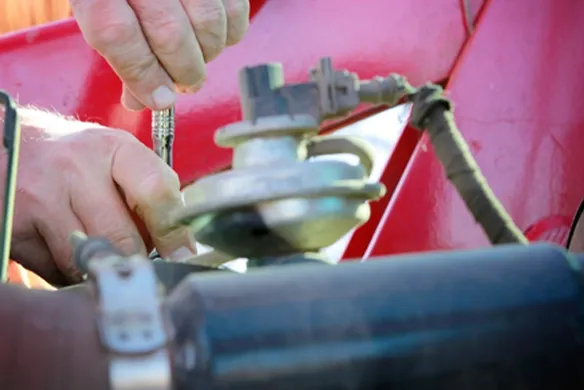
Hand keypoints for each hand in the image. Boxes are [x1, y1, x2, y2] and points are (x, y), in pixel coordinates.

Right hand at [9, 113, 194, 284]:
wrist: (8, 145)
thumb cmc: (76, 157)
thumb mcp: (117, 157)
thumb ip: (152, 192)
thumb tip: (179, 248)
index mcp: (112, 148)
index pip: (154, 190)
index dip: (172, 231)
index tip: (181, 255)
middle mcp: (74, 169)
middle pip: (122, 237)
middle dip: (136, 259)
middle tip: (141, 265)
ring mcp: (40, 198)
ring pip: (87, 260)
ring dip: (101, 268)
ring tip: (101, 252)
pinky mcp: (14, 227)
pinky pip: (53, 271)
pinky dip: (67, 273)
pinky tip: (67, 252)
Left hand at [70, 0, 249, 109]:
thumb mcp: (101, 6)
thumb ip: (120, 50)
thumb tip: (141, 98)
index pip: (116, 34)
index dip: (142, 75)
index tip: (159, 99)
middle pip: (169, 34)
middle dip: (183, 72)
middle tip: (185, 82)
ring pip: (208, 24)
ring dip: (207, 54)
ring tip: (198, 54)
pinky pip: (235, 11)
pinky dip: (230, 33)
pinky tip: (215, 34)